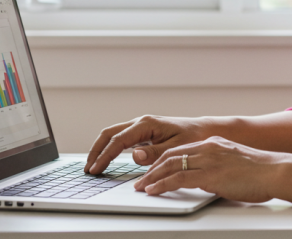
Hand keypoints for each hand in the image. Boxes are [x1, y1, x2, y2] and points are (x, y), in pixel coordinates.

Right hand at [85, 115, 214, 173]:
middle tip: (88, 169)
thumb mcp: (175, 147)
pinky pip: (120, 138)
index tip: (95, 169)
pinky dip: (110, 148)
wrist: (202, 130)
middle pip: (109, 133)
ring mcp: (140, 126)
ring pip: (112, 134)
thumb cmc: (192, 137)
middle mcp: (140, 122)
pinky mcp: (142, 132)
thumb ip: (154, 153)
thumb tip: (134, 155)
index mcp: (146, 124)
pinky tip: (106, 159)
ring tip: (93, 165)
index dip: (104, 156)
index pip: (118, 140)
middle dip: (96, 150)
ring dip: (101, 148)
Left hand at [132, 136, 286, 203]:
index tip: (152, 170)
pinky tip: (154, 190)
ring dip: (152, 177)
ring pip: (171, 165)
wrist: (277, 171)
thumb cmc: (262, 172)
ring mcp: (209, 160)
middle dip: (152, 169)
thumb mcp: (235, 164)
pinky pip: (179, 178)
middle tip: (140, 180)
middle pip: (171, 155)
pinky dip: (162, 184)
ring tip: (142, 187)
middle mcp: (209, 148)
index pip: (181, 150)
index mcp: (214, 144)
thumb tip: (208, 181)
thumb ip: (218, 168)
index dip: (162, 161)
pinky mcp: (211, 174)